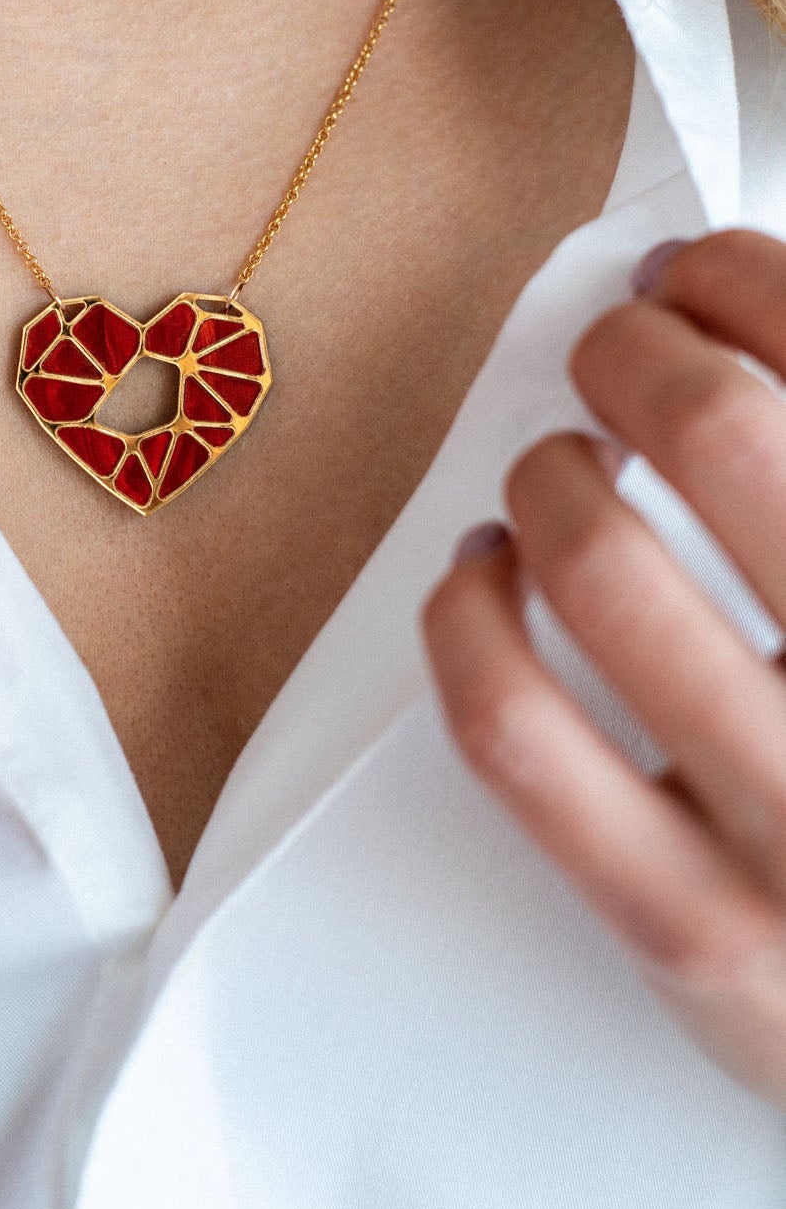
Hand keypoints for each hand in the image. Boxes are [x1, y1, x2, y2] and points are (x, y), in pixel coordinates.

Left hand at [423, 229, 785, 1103]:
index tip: (697, 274)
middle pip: (725, 437)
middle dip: (640, 353)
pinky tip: (481, 574)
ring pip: (604, 573)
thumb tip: (723, 307)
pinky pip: (518, 738)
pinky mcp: (697, 934)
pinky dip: (467, 621)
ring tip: (559, 467)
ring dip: (551, 475)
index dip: (742, 276)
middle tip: (620, 351)